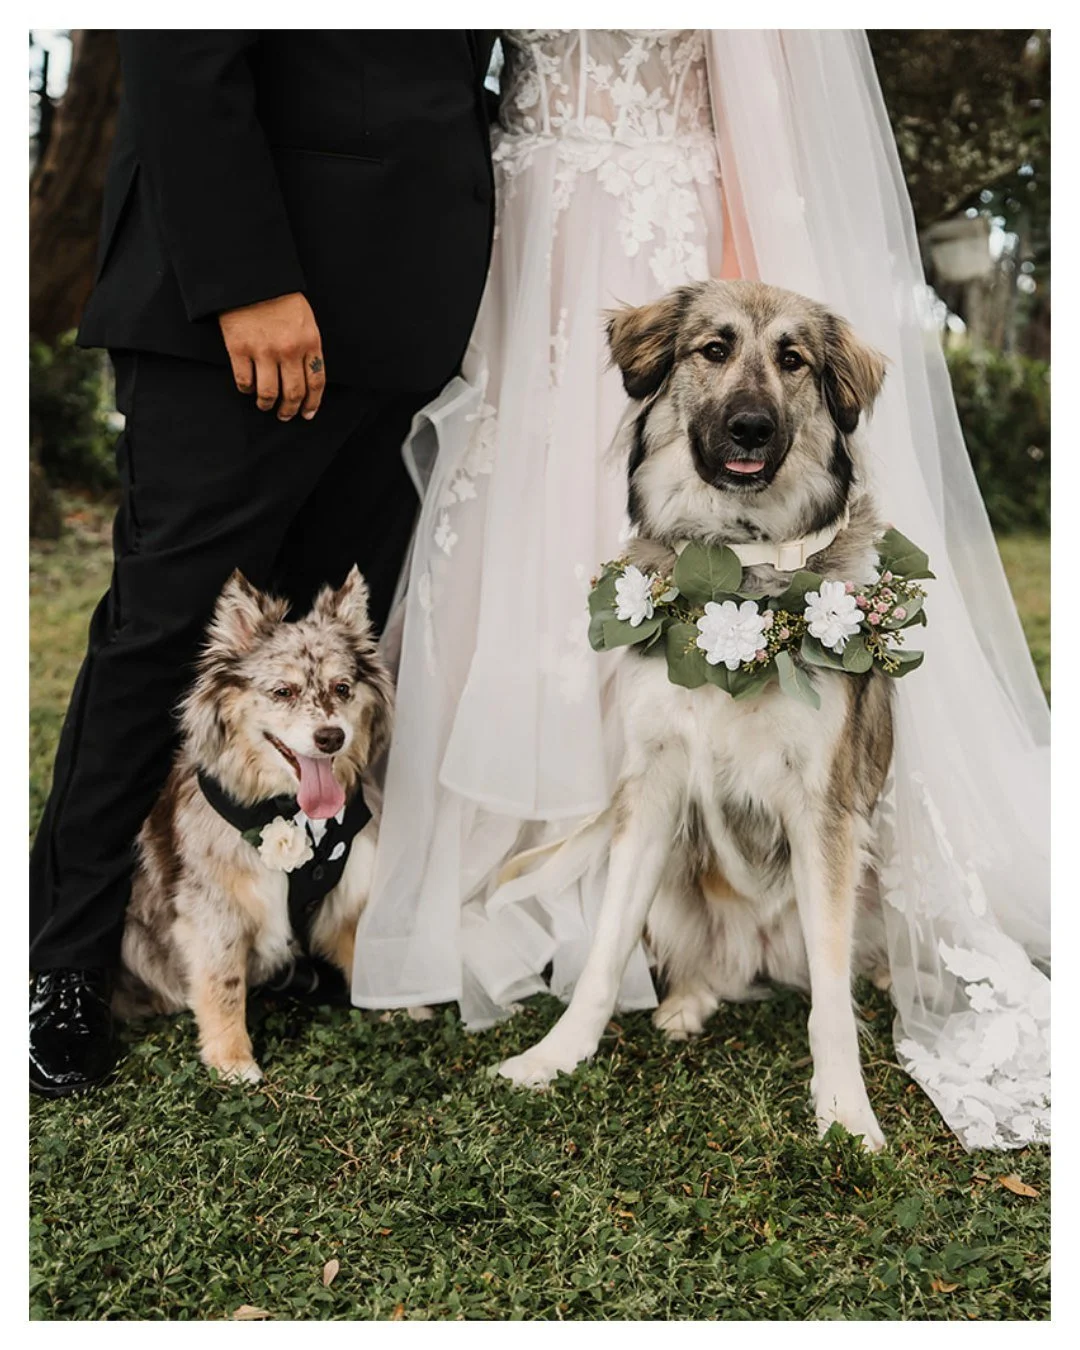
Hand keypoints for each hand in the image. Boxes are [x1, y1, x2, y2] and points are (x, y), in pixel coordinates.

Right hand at [218, 292, 325, 420]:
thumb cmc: (280, 297)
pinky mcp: (239, 348)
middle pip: (294, 393)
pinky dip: (247, 390)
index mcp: (310, 342)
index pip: (316, 382)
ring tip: (265, 406)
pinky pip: (244, 382)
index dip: (313, 403)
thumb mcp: (305, 320)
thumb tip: (307, 378)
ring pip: (268, 393)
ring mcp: (263, 350)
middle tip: (285, 415)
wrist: (251, 276)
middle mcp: (289, 350)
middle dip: (290, 410)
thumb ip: (308, 347)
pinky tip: (248, 389)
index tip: (308, 413)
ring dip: (267, 405)